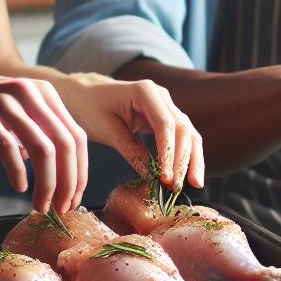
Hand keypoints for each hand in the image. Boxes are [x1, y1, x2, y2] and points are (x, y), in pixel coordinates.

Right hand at [0, 73, 87, 212]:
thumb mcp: (10, 119)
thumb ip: (36, 136)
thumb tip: (59, 170)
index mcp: (43, 93)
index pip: (77, 136)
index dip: (80, 172)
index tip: (74, 199)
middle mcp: (30, 93)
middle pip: (66, 145)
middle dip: (68, 183)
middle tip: (62, 209)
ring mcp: (7, 102)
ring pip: (44, 149)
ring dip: (47, 184)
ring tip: (41, 207)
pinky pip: (10, 148)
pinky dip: (18, 173)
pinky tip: (19, 188)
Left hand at [54, 72, 205, 192]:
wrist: (84, 93)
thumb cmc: (90, 108)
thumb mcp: (108, 131)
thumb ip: (132, 152)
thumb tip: (152, 178)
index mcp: (145, 92)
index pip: (166, 125)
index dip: (169, 153)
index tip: (166, 178)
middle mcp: (161, 96)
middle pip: (183, 129)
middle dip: (184, 160)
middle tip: (176, 187)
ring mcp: (166, 105)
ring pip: (188, 133)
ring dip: (192, 159)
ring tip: (195, 183)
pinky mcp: (165, 117)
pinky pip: (181, 136)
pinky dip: (185, 155)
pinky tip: (188, 173)